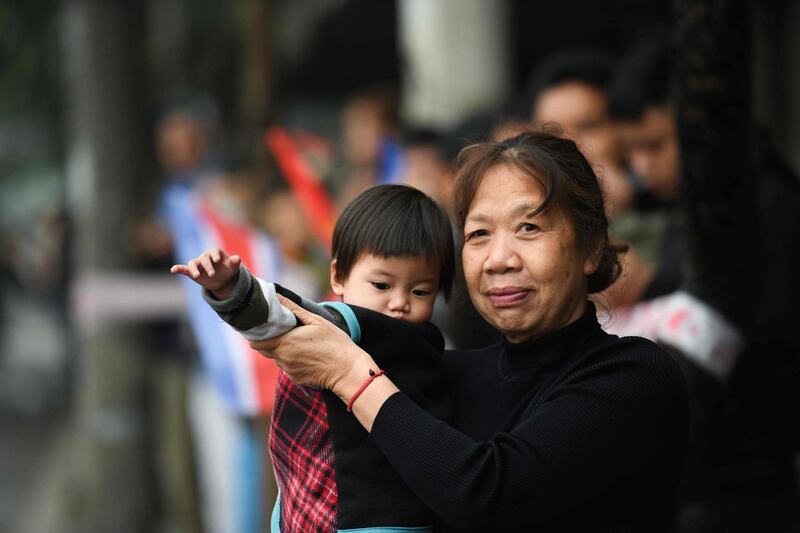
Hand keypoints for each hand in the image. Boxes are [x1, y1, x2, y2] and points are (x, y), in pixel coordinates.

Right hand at [170, 248, 240, 299]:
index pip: (214, 252)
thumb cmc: (227, 270)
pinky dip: (178, 269)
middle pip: (204, 259)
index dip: (215, 255)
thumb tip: (238, 258)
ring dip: (194, 269)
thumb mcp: (232, 267)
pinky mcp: (192, 272)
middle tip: (212, 274)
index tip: (217, 260)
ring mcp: (198, 264)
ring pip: (193, 263)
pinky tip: (173, 270)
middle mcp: (205, 257)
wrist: (222, 280)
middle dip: (208, 266)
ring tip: (197, 276)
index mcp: (215, 253)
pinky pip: (184, 269)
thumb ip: (234, 262)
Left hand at [250, 296, 373, 397]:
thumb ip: (293, 309)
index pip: (256, 341)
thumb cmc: (335, 342)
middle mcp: (283, 358)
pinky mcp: (295, 378)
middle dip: (265, 339)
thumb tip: (276, 296)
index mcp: (286, 342)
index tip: (261, 325)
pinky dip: (290, 359)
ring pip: (275, 357)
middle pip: (262, 349)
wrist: (347, 370)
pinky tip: (305, 354)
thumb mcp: (316, 321)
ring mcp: (289, 370)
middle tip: (276, 330)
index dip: (255, 333)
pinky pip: (286, 367)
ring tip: (296, 341)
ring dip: (280, 349)